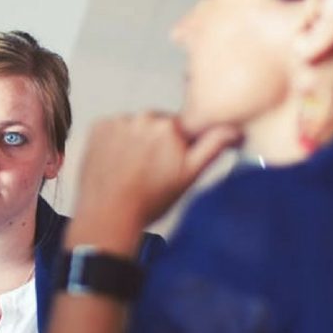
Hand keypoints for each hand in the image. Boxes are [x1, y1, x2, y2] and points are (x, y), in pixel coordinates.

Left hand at [74, 112, 238, 234]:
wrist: (108, 215)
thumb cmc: (149, 201)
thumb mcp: (189, 176)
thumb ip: (213, 146)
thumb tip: (235, 129)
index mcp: (170, 126)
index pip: (182, 127)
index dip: (178, 146)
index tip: (169, 162)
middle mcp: (144, 117)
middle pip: (156, 125)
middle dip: (156, 142)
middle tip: (149, 171)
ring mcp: (118, 121)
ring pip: (134, 126)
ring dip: (134, 141)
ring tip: (131, 170)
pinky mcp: (98, 127)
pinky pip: (112, 128)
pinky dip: (114, 141)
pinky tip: (116, 163)